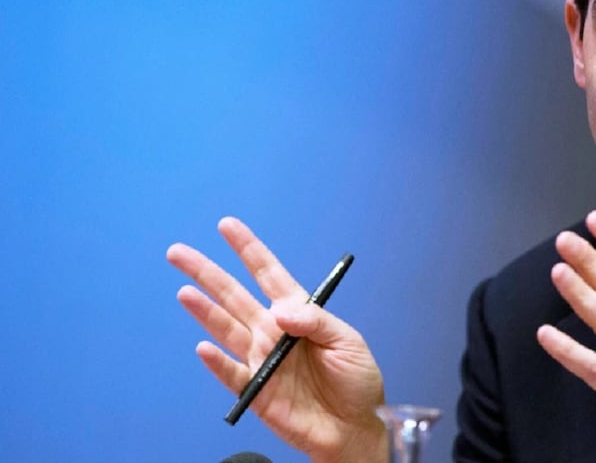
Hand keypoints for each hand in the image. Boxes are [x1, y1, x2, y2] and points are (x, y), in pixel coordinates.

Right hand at [167, 217, 386, 462]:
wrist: (355, 428)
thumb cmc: (357, 382)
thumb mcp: (348, 342)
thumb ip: (316, 322)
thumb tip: (280, 311)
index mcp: (298, 313)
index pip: (268, 274)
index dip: (248, 249)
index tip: (227, 226)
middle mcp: (273, 332)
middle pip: (234, 296)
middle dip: (208, 273)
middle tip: (179, 252)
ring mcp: (262, 360)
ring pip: (225, 329)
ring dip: (204, 311)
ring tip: (185, 291)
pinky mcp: (256, 392)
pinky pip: (232, 374)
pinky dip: (217, 362)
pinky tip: (204, 347)